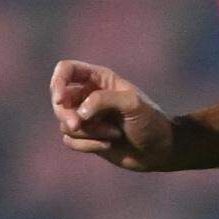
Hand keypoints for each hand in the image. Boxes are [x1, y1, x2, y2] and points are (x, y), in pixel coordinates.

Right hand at [51, 58, 180, 171]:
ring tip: (114, 134)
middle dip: (66, 114)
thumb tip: (79, 113)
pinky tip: (109, 144)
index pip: (66, 69)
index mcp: (100, 78)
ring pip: (65, 123)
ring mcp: (87, 117)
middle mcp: (89, 95)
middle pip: (59, 100)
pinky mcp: (87, 137)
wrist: (161, 149)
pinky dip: (87, 145)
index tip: (60, 100)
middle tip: (77, 124)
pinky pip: (70, 140)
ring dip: (87, 132)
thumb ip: (104, 100)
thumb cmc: (151, 121)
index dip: (57, 82)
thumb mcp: (132, 104)